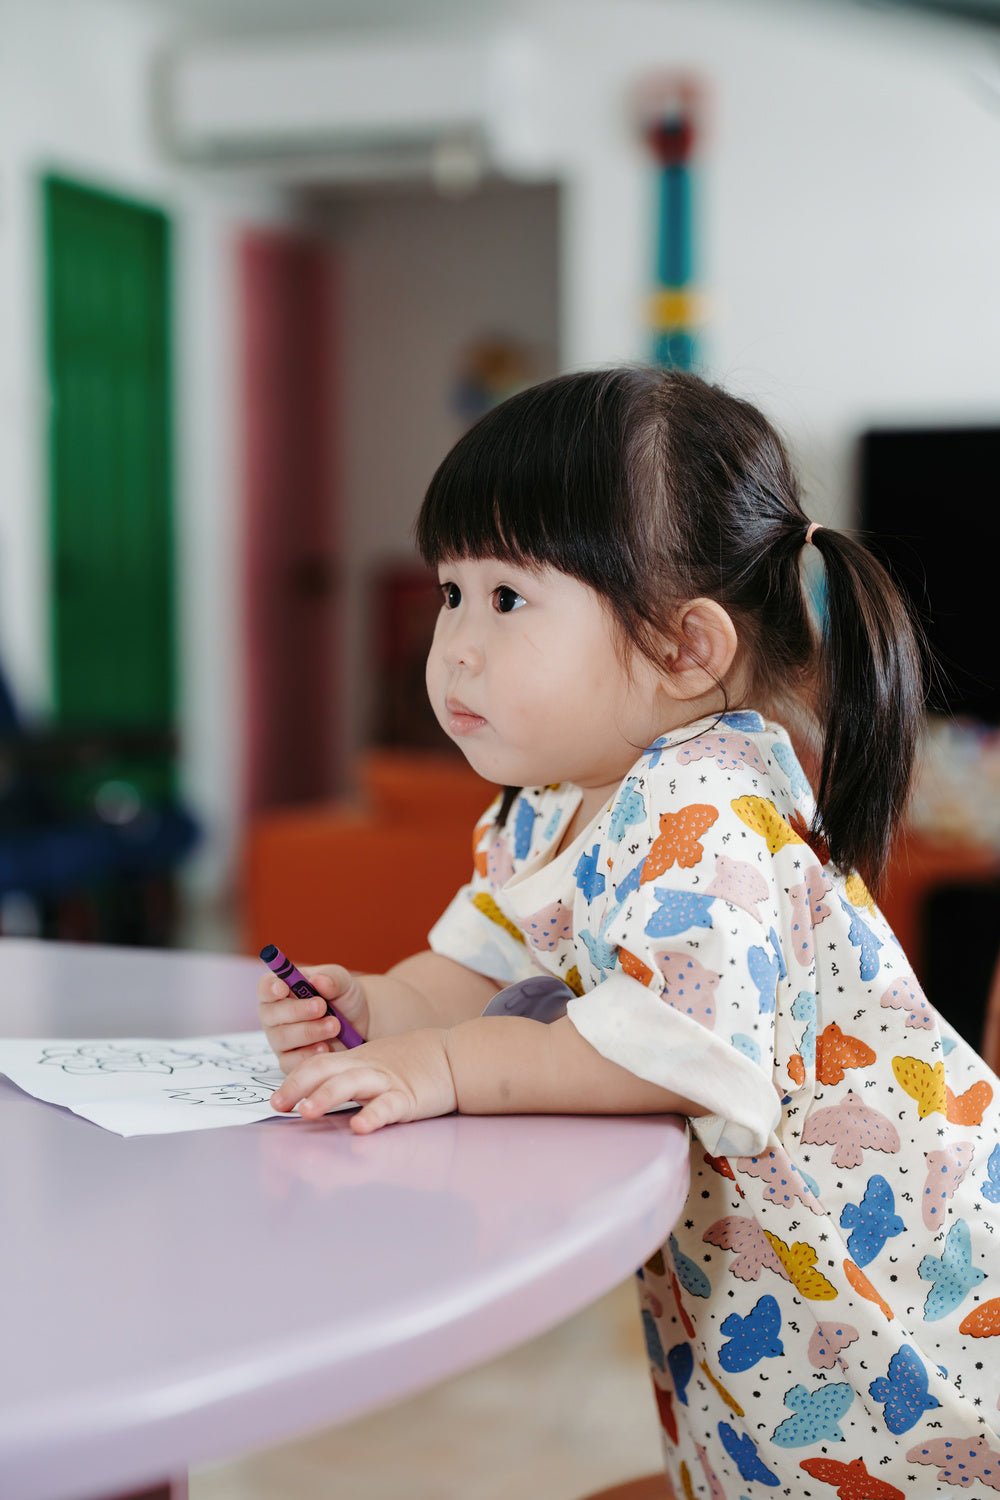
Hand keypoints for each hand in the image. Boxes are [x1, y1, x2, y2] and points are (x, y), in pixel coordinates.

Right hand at [257, 963, 369, 1073]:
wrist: (359, 1022)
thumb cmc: (342, 997)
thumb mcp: (342, 981)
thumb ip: (331, 978)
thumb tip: (318, 981)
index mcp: (280, 989)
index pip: (265, 987)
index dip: (270, 988)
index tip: (283, 988)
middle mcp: (274, 1014)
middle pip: (271, 1014)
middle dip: (297, 1011)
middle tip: (322, 1007)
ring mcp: (279, 1039)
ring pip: (282, 1038)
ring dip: (308, 1031)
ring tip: (334, 1026)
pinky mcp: (288, 1060)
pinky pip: (289, 1062)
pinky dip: (307, 1055)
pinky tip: (324, 1047)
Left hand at [270, 1028, 457, 1133]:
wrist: (454, 1056)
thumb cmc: (411, 1064)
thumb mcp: (376, 1064)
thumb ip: (349, 1077)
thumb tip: (316, 1100)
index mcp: (356, 1061)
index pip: (317, 1065)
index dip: (294, 1082)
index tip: (276, 1102)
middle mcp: (366, 1068)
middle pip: (326, 1070)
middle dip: (299, 1087)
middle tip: (278, 1107)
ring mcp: (387, 1082)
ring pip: (352, 1084)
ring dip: (326, 1097)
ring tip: (306, 1112)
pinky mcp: (408, 1098)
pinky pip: (388, 1106)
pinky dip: (373, 1115)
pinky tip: (360, 1127)